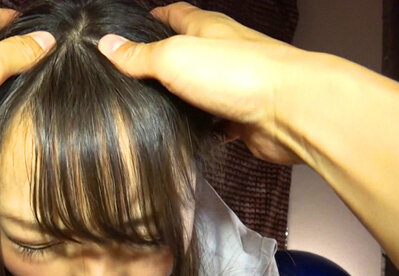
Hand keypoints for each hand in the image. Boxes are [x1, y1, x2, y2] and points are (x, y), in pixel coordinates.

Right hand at [97, 1, 304, 164]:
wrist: (291, 110)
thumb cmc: (239, 74)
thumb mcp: (175, 58)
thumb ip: (140, 56)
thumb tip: (107, 45)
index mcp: (207, 29)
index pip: (176, 14)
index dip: (155, 17)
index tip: (135, 24)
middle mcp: (224, 53)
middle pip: (190, 52)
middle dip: (165, 61)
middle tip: (138, 73)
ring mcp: (235, 86)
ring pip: (203, 90)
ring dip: (183, 98)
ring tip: (154, 109)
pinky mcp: (244, 118)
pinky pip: (218, 123)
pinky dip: (203, 129)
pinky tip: (188, 137)